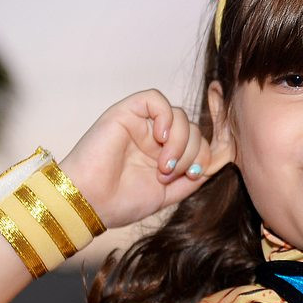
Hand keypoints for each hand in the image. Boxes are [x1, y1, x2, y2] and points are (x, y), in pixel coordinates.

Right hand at [57, 89, 232, 228]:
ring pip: (179, 115)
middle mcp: (153, 136)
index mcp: (163, 154)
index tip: (193, 175)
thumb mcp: (167, 194)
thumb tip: (213, 164)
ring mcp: (140, 124)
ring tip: (163, 164)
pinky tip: (162, 137)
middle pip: (192, 128)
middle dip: (191, 152)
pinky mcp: (125, 112)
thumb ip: (190, 178)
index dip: (203, 155)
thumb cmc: (120, 202)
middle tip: (169, 172)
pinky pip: (155, 99)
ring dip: (180, 141)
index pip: (197, 142)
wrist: (89, 203)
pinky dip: (166, 116)